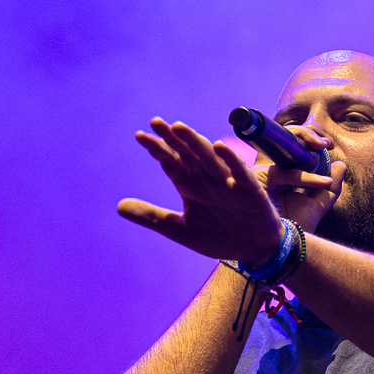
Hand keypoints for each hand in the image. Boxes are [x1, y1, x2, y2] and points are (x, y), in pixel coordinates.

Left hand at [120, 118, 337, 264]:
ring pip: (210, 159)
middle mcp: (208, 180)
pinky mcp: (249, 192)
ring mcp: (228, 184)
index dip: (157, 149)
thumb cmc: (220, 236)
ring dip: (196, 143)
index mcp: (191, 186)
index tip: (140, 136)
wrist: (254, 251)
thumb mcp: (181, 230)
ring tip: (180, 128)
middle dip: (173, 139)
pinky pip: (239, 174)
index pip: (171, 163)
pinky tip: (219, 147)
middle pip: (188, 155)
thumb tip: (118, 206)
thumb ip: (152, 217)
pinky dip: (230, 161)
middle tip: (157, 122)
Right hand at [259, 124, 347, 233]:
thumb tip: (341, 165)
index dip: (311, 139)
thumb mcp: (319, 205)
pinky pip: (284, 173)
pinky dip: (304, 177)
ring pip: (282, 146)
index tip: (330, 145)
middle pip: (286, 140)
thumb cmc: (297, 226)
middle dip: (307, 134)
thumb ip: (331, 187)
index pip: (295, 147)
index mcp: (285, 173)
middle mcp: (273, 169)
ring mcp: (264, 172)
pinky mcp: (256, 179)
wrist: (284, 246)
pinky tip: (322, 181)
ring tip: (322, 147)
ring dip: (303, 140)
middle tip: (325, 142)